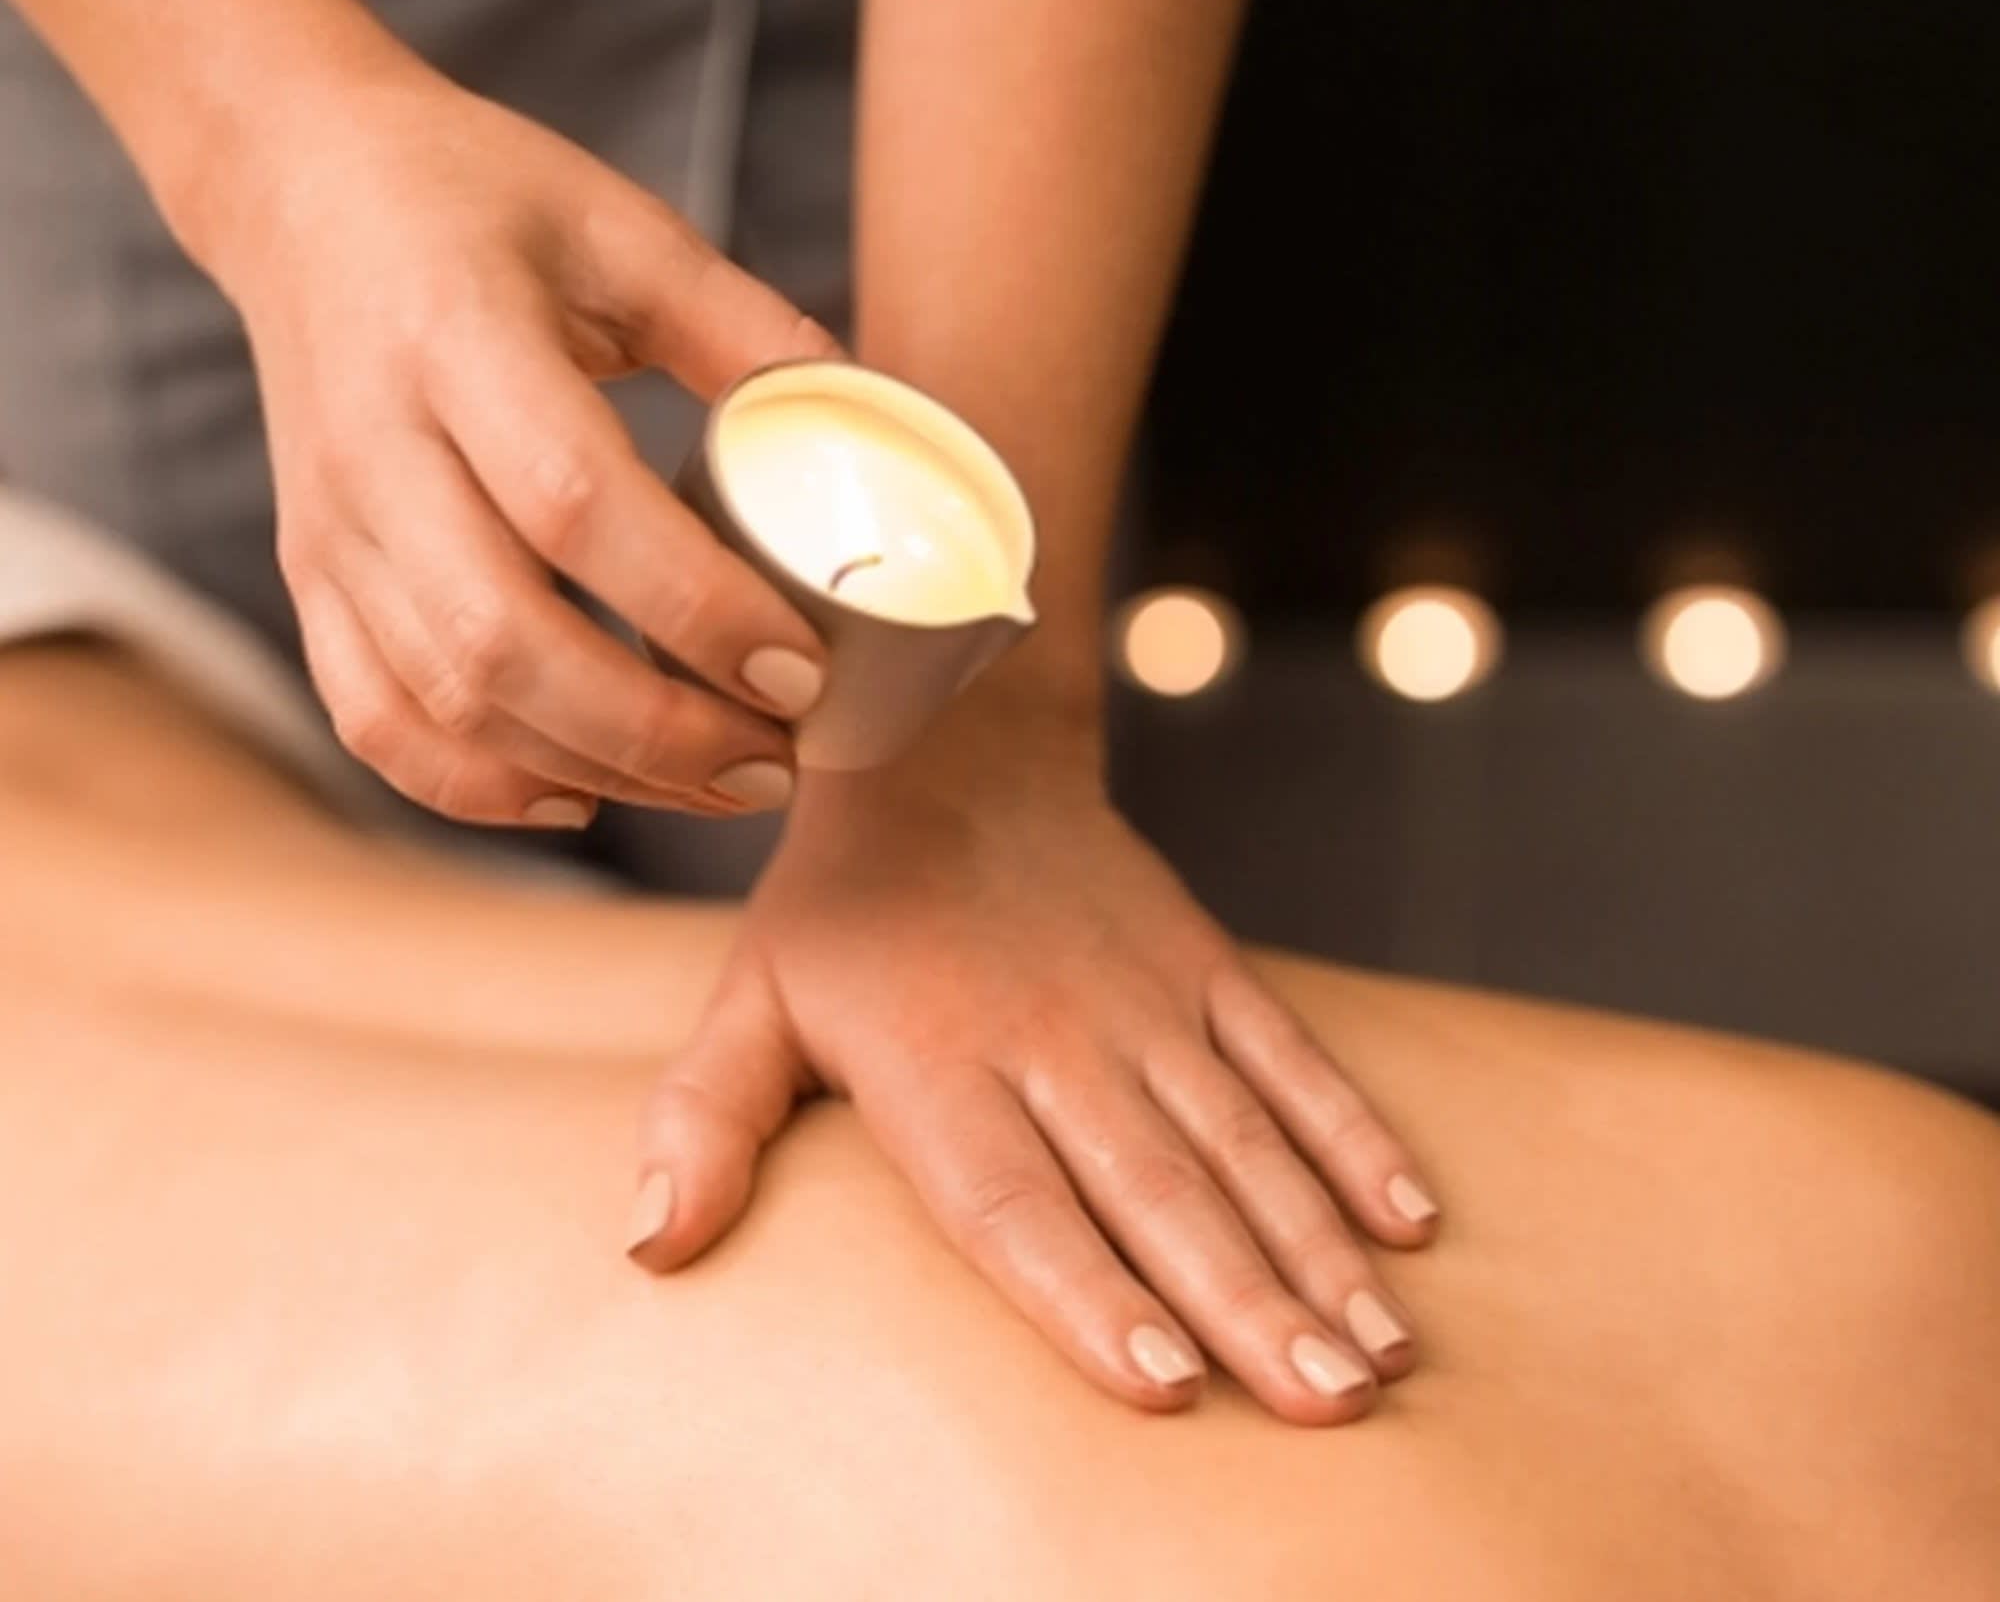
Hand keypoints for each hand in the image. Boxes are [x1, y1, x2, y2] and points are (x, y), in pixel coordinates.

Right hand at [208, 70, 838, 826]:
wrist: (304, 194)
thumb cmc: (482, 203)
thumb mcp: (623, 227)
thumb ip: (745, 327)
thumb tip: (877, 423)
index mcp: (455, 337)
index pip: (576, 504)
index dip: (695, 607)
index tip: (801, 670)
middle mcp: (375, 449)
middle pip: (504, 640)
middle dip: (658, 732)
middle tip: (776, 763)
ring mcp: (329, 530)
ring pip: (448, 703)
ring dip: (597, 770)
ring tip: (719, 784)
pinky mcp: (310, 581)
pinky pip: (378, 722)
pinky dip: (480, 787)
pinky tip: (584, 796)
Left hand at [627, 725, 1441, 1424]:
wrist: (952, 736)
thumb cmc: (844, 900)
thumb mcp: (751, 996)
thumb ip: (704, 1119)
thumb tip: (649, 1247)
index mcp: (938, 1062)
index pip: (1014, 1201)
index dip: (1085, 1295)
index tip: (1162, 1385)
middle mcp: (1054, 1037)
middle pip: (1158, 1189)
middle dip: (1247, 1305)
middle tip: (1326, 1402)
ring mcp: (1143, 998)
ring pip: (1243, 1138)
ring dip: (1318, 1247)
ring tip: (1380, 1354)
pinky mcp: (1202, 963)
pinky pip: (1289, 1057)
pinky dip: (1353, 1136)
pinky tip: (1411, 1222)